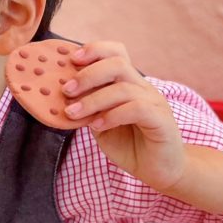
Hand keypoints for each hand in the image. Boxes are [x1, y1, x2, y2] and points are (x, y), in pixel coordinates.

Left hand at [61, 40, 185, 190]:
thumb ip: (87, 109)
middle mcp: (143, 88)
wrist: (158, 172)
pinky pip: (137, 109)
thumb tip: (61, 98)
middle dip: (88, 74)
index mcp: (129, 83)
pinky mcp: (161, 121)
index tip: (70, 59)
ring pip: (123, 88)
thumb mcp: (100, 124)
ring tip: (73, 112)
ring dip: (93, 99)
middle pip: (118, 63)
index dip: (94, 50)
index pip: (116, 52)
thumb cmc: (128, 146)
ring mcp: (154, 102)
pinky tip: (96, 126)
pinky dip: (112, 115)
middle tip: (66, 90)